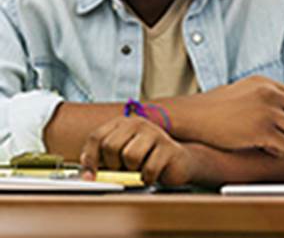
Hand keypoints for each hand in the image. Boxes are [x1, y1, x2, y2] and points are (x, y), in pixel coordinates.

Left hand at [80, 116, 195, 186]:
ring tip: (138, 170)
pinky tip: (150, 176)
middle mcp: (138, 124)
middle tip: (121, 170)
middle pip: (111, 145)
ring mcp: (155, 133)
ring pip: (130, 156)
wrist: (177, 163)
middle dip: (113, 165)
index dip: (90, 158)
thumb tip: (88, 176)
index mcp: (123, 123)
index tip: (91, 175)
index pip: (97, 136)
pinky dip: (146, 178)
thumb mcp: (119, 158)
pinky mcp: (169, 148)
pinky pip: (148, 168)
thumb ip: (102, 162)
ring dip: (131, 171)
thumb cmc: (144, 160)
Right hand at [179, 75, 283, 154]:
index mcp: (265, 83)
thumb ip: (262, 96)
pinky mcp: (262, 131)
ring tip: (272, 143)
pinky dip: (279, 151)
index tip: (278, 122)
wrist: (192, 116)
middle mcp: (270, 94)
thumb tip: (278, 108)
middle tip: (279, 134)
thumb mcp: (241, 91)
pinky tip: (265, 149)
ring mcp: (267, 112)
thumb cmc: (211, 108)